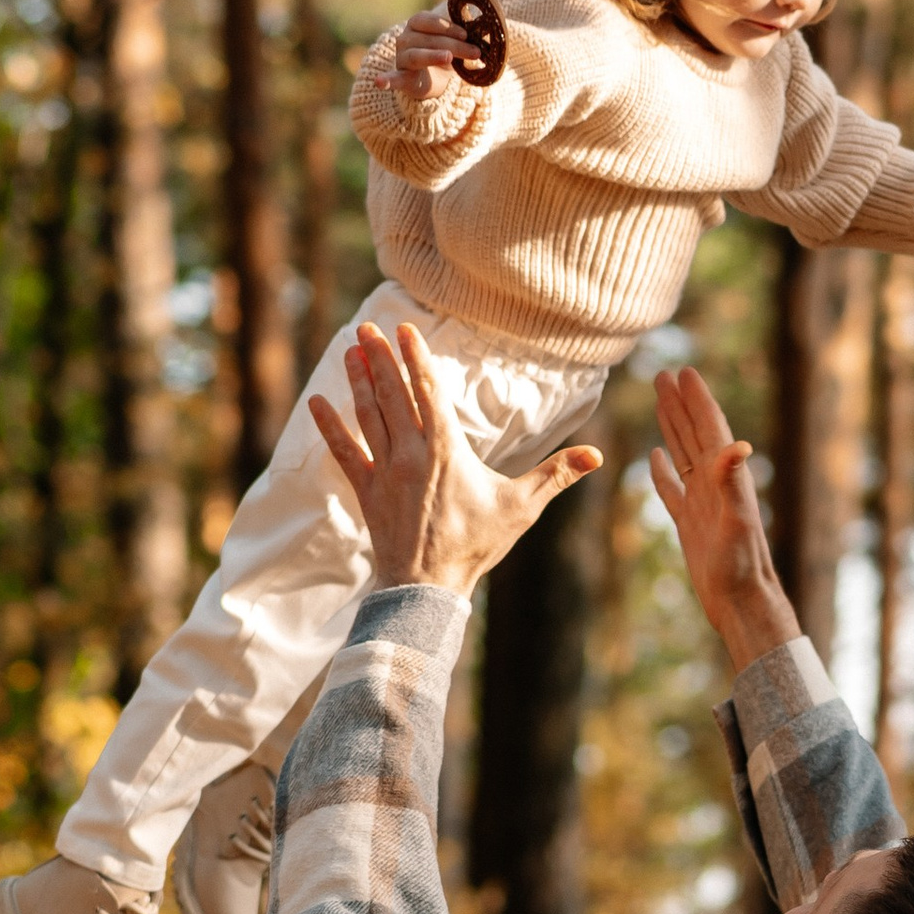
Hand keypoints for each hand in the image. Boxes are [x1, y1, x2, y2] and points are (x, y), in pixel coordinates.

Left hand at [315, 323, 601, 597]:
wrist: (428, 587)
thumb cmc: (475, 545)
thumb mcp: (521, 508)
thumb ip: (555, 475)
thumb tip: (596, 456)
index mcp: (445, 449)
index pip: (429, 391)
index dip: (417, 357)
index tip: (405, 328)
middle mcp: (410, 452)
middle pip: (393, 394)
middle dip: (381, 357)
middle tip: (368, 327)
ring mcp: (384, 471)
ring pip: (368, 415)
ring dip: (359, 380)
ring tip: (350, 349)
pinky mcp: (367, 491)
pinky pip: (344, 452)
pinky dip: (330, 426)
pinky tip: (317, 401)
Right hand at [393, 7, 487, 86]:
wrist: (432, 80)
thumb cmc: (444, 54)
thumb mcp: (456, 43)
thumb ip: (466, 36)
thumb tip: (490, 31)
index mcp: (417, 24)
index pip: (427, 20)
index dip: (446, 26)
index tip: (465, 34)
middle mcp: (406, 38)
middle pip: (428, 39)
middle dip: (453, 45)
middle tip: (476, 51)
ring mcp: (402, 58)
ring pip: (416, 55)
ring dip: (434, 55)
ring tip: (449, 59)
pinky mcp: (401, 78)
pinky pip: (393, 79)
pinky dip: (386, 80)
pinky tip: (380, 83)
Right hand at [647, 365, 798, 674]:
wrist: (740, 602)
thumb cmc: (742, 566)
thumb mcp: (737, 521)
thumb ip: (734, 483)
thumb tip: (737, 445)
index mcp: (725, 477)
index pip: (710, 428)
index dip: (697, 399)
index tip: (684, 371)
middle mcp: (715, 484)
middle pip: (694, 433)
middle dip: (680, 404)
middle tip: (664, 375)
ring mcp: (702, 503)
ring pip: (683, 455)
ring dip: (671, 427)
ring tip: (660, 402)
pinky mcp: (690, 523)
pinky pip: (673, 489)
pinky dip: (663, 471)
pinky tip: (655, 456)